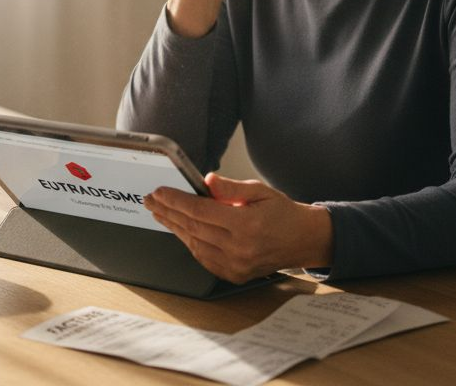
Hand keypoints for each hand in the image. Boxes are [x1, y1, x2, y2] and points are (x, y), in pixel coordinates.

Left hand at [145, 172, 332, 283]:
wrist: (304, 240)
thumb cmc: (284, 214)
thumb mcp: (261, 191)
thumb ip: (231, 188)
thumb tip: (207, 181)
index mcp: (246, 224)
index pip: (200, 210)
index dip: (176, 200)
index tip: (159, 191)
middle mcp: (239, 248)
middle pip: (192, 227)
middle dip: (168, 211)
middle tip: (151, 200)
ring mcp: (236, 265)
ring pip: (194, 244)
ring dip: (174, 227)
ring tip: (161, 213)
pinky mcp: (234, 275)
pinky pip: (203, 258)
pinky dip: (189, 243)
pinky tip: (180, 230)